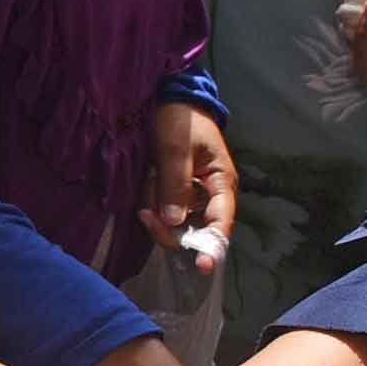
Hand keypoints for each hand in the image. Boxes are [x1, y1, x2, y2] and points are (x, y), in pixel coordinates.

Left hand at [142, 100, 234, 259]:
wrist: (168, 98)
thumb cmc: (180, 120)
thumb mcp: (176, 150)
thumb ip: (176, 186)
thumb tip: (175, 223)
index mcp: (222, 183)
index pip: (221, 223)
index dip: (213, 246)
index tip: (204, 267)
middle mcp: (209, 195)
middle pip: (192, 230)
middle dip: (167, 226)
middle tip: (145, 212)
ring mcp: (190, 195)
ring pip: (172, 221)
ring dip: (155, 207)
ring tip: (148, 177)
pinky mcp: (172, 192)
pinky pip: (160, 208)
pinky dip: (150, 200)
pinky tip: (146, 180)